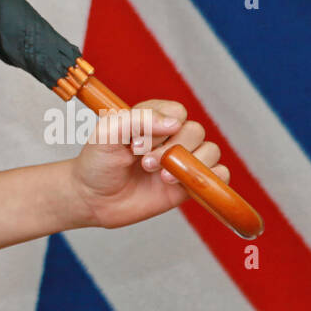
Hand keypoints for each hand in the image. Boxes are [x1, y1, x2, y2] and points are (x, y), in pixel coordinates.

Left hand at [70, 100, 229, 229]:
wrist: (92, 199)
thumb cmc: (97, 163)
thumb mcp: (107, 133)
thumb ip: (138, 119)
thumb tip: (174, 122)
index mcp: (151, 119)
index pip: (177, 111)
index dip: (163, 126)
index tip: (137, 143)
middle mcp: (169, 138)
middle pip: (195, 131)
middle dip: (171, 148)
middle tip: (144, 162)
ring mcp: (180, 161)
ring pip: (211, 151)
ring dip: (188, 164)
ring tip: (160, 175)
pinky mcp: (187, 185)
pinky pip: (219, 176)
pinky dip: (209, 178)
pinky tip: (179, 183)